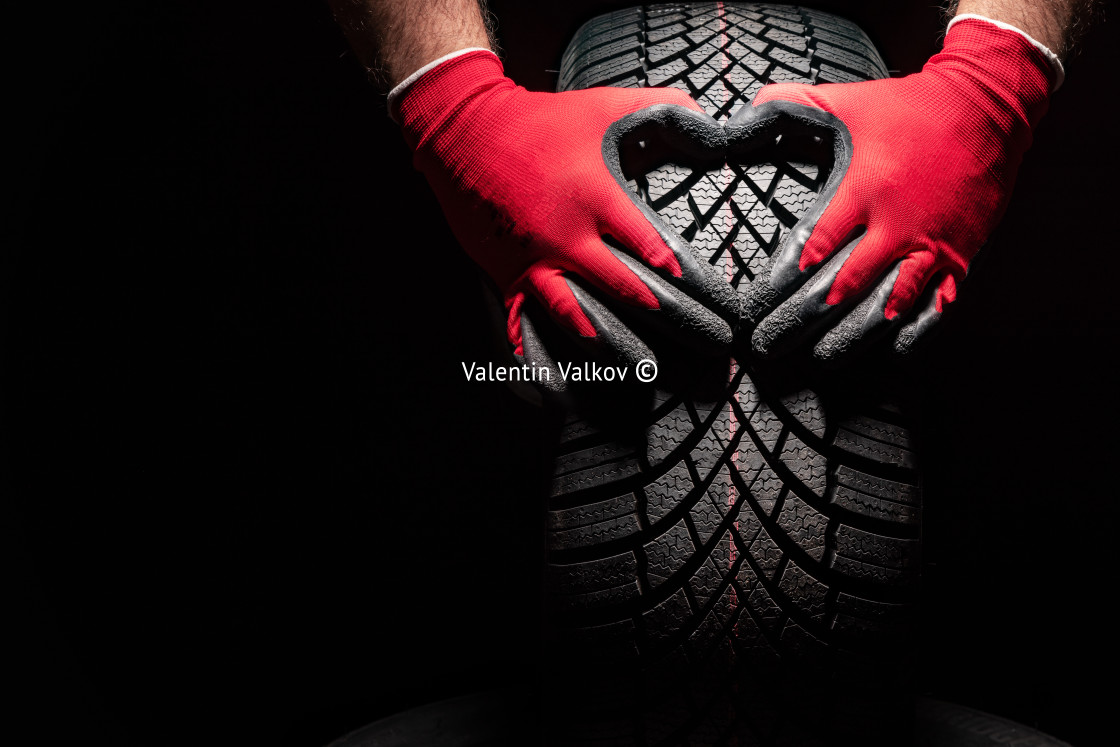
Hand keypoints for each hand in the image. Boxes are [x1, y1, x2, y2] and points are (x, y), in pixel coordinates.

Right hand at [393, 50, 738, 361]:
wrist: (463, 132)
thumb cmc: (540, 121)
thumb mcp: (606, 107)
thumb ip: (665, 112)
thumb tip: (715, 126)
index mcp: (597, 199)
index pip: (656, 250)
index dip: (694, 281)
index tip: (725, 305)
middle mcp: (567, 238)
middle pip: (628, 292)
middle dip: (675, 321)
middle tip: (712, 348)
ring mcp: (534, 263)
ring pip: (578, 318)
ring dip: (614, 348)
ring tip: (647, 373)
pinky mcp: (506, 277)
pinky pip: (523, 327)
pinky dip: (540, 361)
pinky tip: (561, 393)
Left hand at [733, 17, 1056, 360]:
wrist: (988, 107)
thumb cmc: (906, 108)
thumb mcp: (841, 101)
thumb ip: (782, 108)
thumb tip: (730, 124)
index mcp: (863, 190)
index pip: (813, 248)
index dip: (780, 283)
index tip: (752, 307)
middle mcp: (897, 226)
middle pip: (842, 288)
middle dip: (800, 323)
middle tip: (767, 346)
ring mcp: (931, 247)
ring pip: (887, 308)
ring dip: (850, 339)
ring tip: (817, 361)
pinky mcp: (959, 259)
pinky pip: (935, 308)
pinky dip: (911, 334)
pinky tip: (886, 353)